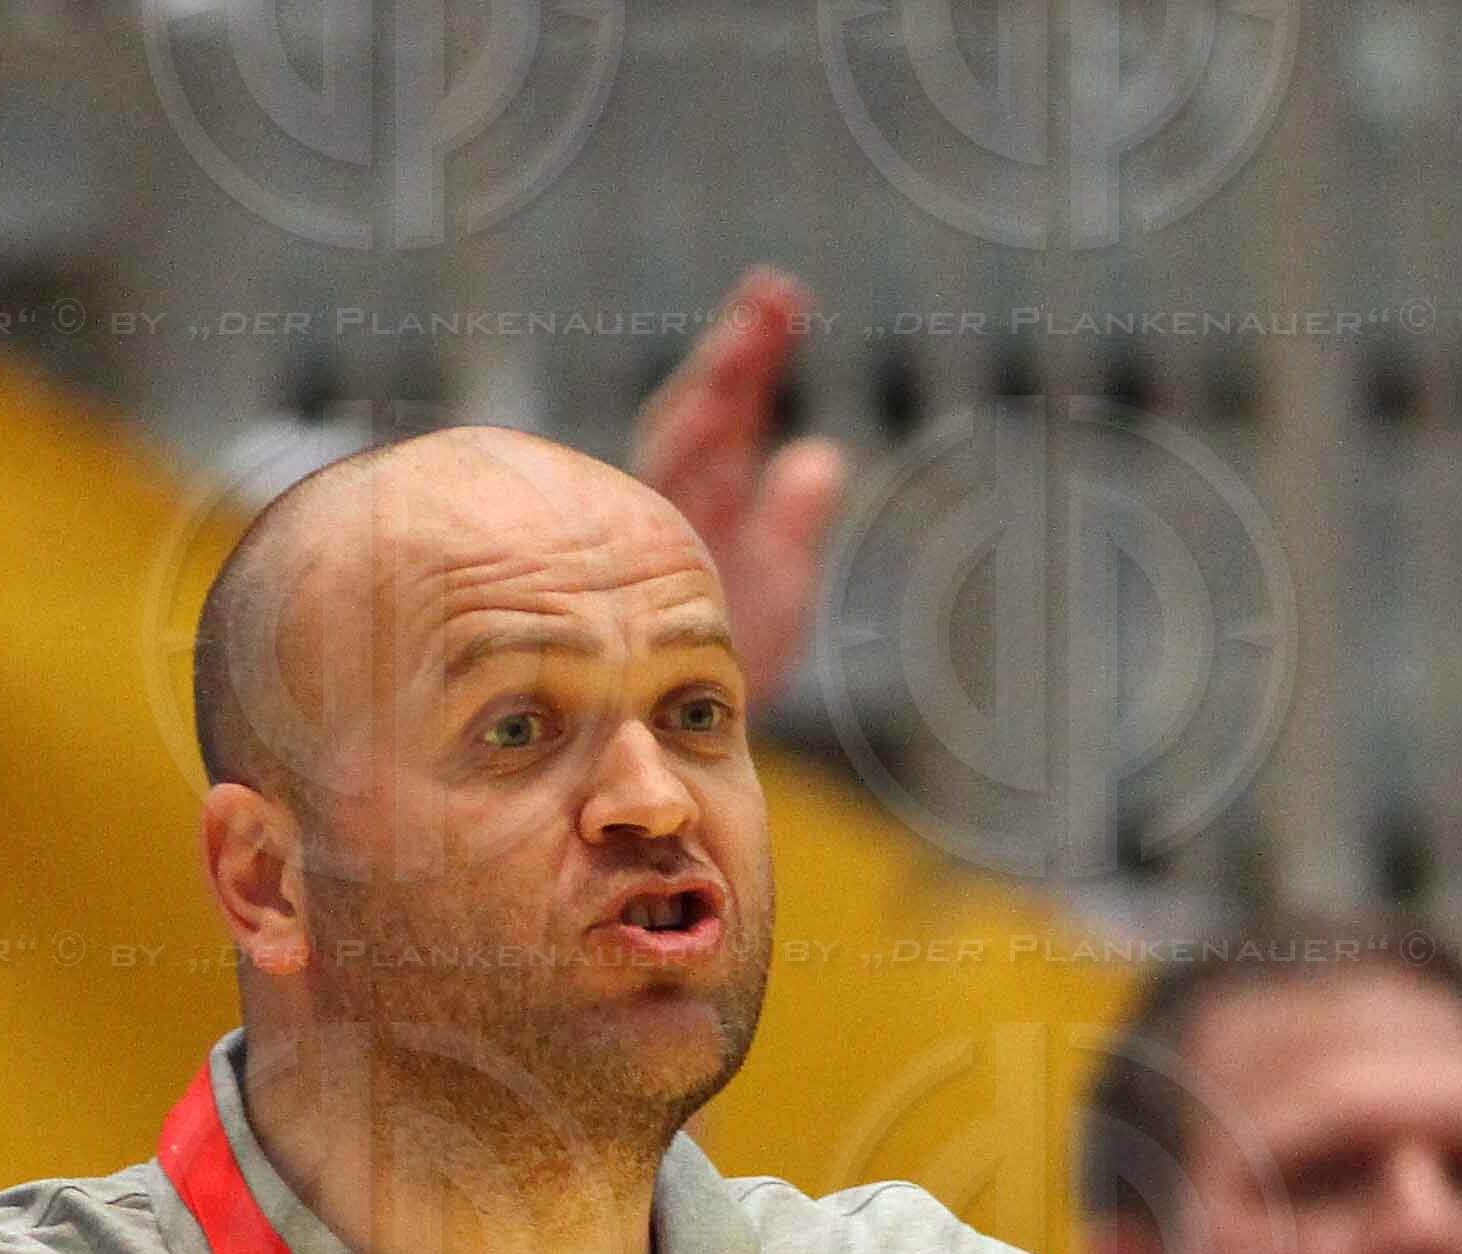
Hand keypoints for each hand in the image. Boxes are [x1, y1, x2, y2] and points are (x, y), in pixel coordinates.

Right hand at [631, 264, 848, 684]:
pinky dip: (683, 474)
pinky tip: (717, 426)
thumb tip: (822, 454)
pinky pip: (658, 522)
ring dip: (713, 403)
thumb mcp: (772, 583)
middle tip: (773, 296)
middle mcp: (668, 510)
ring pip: (674, 464)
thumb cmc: (715, 663)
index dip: (753, 355)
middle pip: (696, 421)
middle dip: (731, 360)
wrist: (662, 751)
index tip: (784, 294)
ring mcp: (647, 548)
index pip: (727, 414)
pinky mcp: (638, 588)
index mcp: (701, 498)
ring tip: (747, 350)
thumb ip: (793, 519)